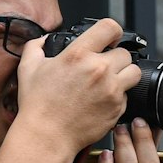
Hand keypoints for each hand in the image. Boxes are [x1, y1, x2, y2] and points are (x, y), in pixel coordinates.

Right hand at [13, 18, 137, 154]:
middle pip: (125, 53)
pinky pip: (128, 94)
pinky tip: (102, 98)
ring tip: (109, 80)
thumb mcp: (28, 67)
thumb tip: (45, 39)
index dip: (113, 31)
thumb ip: (37, 46)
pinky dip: (119, 95)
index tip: (110, 37)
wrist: (48, 134)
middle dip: (116, 57)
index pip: (110, 28)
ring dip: (124, 74)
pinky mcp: (118, 107)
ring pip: (134, 72)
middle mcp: (99, 70)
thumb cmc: (38, 104)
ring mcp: (112, 89)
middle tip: (104, 65)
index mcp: (78, 55)